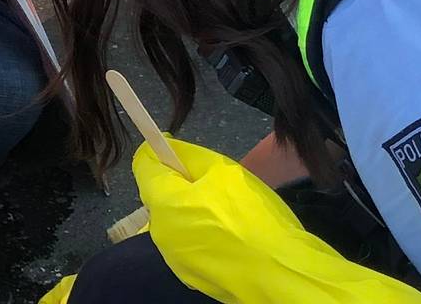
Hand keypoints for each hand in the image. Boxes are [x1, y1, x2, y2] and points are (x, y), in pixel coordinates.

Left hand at [134, 138, 420, 302]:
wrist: (277, 273)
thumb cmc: (251, 215)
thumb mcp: (224, 170)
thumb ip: (189, 156)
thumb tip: (165, 145)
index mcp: (163, 201)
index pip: (142, 164)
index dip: (158, 150)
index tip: (181, 150)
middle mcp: (159, 230)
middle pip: (159, 194)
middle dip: (180, 184)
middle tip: (216, 183)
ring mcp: (173, 257)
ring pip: (175, 220)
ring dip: (192, 210)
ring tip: (228, 212)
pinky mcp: (189, 275)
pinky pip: (189, 244)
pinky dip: (203, 235)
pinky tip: (230, 237)